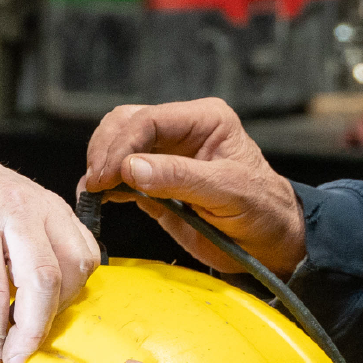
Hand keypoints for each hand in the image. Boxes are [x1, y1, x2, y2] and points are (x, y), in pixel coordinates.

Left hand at [0, 163, 98, 362]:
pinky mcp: (62, 208)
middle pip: (43, 281)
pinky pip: (85, 254)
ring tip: (26, 321)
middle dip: (32, 331)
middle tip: (14, 356)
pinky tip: (43, 294)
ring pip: (74, 268)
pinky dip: (72, 284)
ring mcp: (44, 204)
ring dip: (55, 308)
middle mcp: (13, 208)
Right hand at [81, 98, 305, 278]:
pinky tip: (98, 199)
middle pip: (126, 124)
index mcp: (205, 120)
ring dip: (101, 165)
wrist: (268, 242)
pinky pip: (121, 175)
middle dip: (106, 151)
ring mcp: (166, 155)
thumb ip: (180, 178)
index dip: (122, 145)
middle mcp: (182, 130)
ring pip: (118, 145)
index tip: (106, 176)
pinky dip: (105, 186)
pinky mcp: (154, 182)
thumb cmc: (261, 211)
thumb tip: (130, 169)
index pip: (150, 119)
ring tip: (93, 192)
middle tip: (96, 185)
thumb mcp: (227, 192)